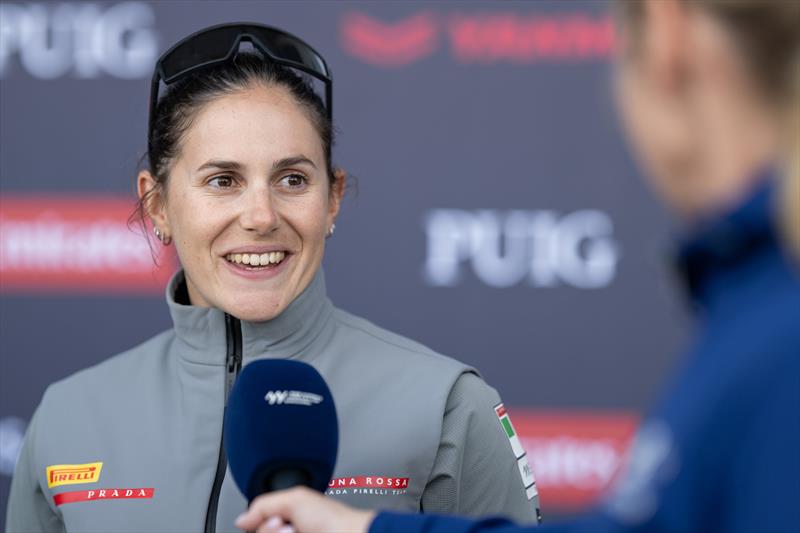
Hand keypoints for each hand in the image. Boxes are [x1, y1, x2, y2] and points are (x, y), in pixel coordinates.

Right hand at [235, 486, 375, 532]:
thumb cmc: (332, 519)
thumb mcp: (294, 499)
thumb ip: (263, 505)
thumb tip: (241, 520)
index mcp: (288, 514)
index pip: (258, 521)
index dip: (263, 522)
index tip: (277, 519)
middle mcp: (289, 529)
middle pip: (261, 532)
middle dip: (270, 529)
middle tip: (290, 526)